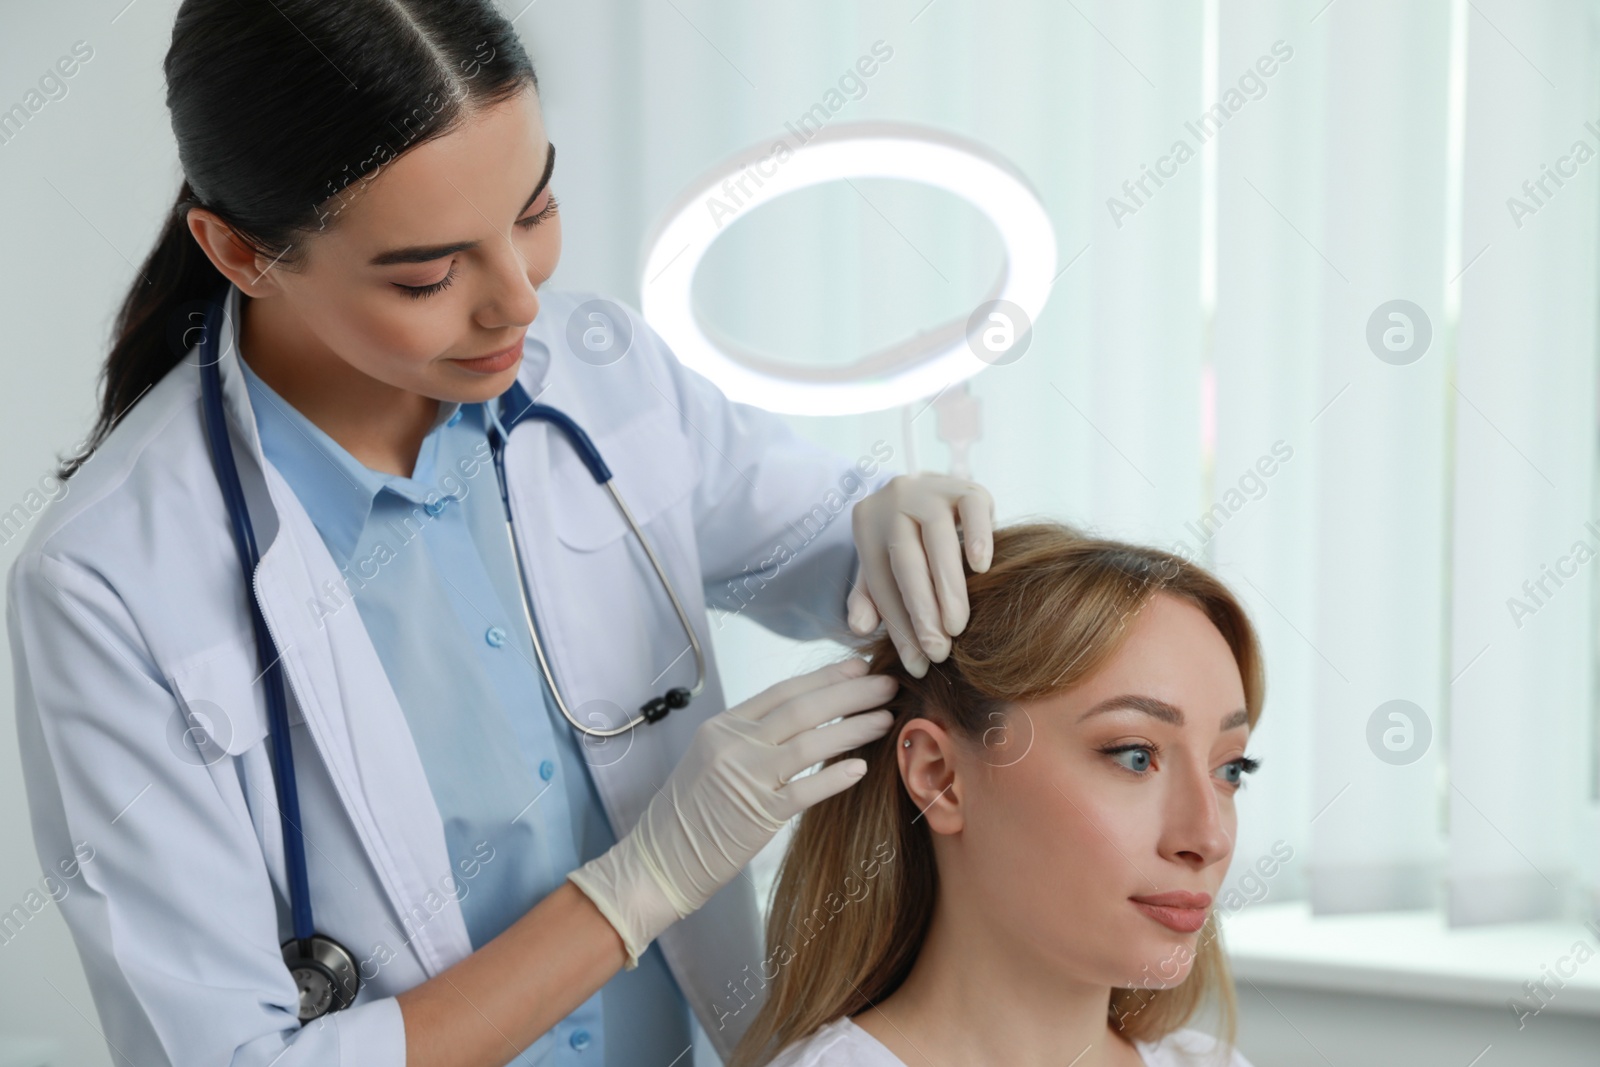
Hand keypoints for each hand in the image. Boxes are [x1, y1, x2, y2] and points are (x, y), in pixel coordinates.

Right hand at [565, 658, 896, 966]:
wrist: (658, 861)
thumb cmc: (688, 813)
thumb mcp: (710, 759)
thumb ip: (749, 738)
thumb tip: (800, 720)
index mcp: (722, 726)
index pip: (783, 691)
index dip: (825, 676)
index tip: (859, 666)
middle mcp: (734, 745)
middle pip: (803, 708)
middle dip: (851, 692)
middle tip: (889, 684)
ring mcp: (746, 778)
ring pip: (811, 742)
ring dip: (854, 727)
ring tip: (887, 718)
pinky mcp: (758, 816)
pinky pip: (805, 790)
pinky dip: (835, 775)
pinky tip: (862, 767)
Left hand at [847, 473, 995, 676]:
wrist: (924, 485)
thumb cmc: (902, 538)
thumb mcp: (878, 563)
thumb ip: (868, 596)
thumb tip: (858, 628)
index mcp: (867, 525)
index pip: (882, 583)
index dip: (899, 627)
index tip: (917, 665)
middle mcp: (894, 503)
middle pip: (906, 563)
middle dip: (922, 613)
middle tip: (939, 653)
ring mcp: (929, 490)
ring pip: (938, 540)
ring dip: (948, 587)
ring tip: (958, 626)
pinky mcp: (964, 485)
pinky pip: (972, 509)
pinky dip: (977, 538)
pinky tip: (982, 568)